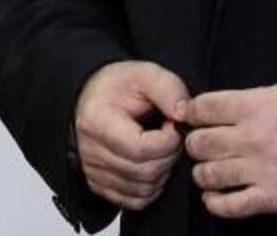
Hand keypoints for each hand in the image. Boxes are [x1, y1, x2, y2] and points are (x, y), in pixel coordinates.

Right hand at [73, 60, 189, 210]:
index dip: (168, 140)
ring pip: (143, 189)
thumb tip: (184, 113)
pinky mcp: (99, 185)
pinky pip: (134, 201)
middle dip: (169, 155)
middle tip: (172, 135)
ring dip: (163, 172)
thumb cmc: (116, 87)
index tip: (173, 124)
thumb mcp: (145, 74)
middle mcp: (91, 152)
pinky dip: (151, 188)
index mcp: (98, 123)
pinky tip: (153, 164)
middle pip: (144, 172)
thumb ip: (168, 89)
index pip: (141, 149)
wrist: (92, 96)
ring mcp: (93, 172)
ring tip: (161, 147)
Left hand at [181, 82, 276, 218]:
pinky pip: (230, 206)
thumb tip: (217, 108)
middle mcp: (255, 138)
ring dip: (203, 173)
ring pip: (209, 175)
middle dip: (196, 143)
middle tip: (201, 144)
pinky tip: (215, 195)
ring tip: (208, 169)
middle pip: (201, 143)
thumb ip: (249, 101)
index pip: (204, 108)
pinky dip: (215, 202)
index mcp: (257, 107)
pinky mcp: (274, 198)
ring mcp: (263, 170)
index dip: (192, 112)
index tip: (192, 117)